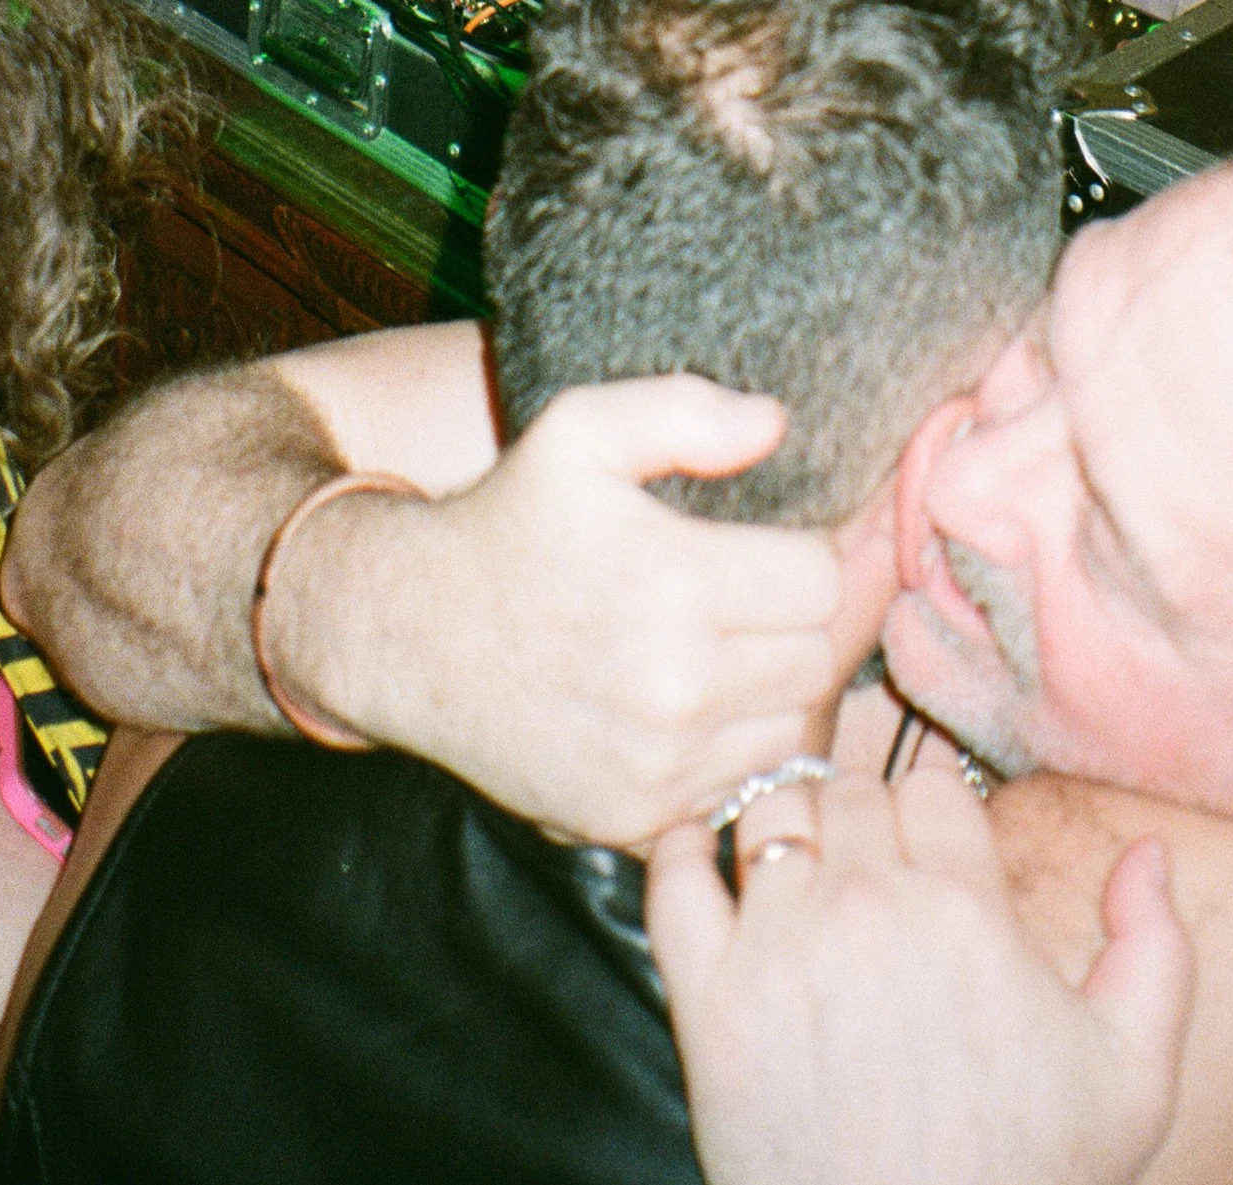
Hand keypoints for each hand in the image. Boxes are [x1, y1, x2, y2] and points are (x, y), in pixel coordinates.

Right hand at [282, 376, 844, 845]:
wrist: (408, 636)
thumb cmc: (508, 522)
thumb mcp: (579, 430)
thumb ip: (683, 412)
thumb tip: (776, 423)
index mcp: (673, 585)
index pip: (824, 581)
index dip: (824, 551)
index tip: (800, 536)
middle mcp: (673, 689)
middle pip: (820, 658)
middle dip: (807, 617)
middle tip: (778, 587)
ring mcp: (655, 767)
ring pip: (794, 730)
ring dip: (784, 685)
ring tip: (748, 640)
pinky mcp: (632, 820)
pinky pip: (738, 784)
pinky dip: (738, 746)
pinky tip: (707, 699)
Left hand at [648, 774, 1193, 1184]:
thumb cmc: (1027, 1181)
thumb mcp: (1135, 1076)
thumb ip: (1157, 951)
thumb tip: (1149, 853)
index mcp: (966, 910)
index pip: (931, 784)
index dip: (933, 803)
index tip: (928, 829)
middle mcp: (866, 910)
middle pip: (851, 790)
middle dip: (864, 807)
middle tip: (867, 844)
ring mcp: (778, 951)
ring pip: (770, 816)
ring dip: (787, 822)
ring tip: (800, 854)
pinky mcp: (709, 1006)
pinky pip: (674, 881)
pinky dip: (683, 849)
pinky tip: (702, 851)